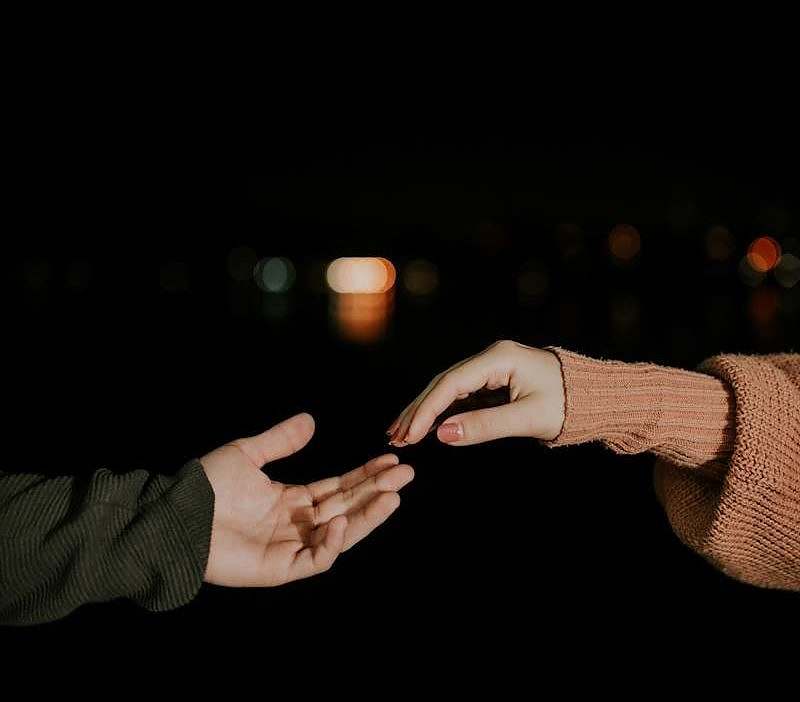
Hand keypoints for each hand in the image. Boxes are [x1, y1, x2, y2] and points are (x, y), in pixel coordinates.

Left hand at [201, 413, 413, 586]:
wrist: (174, 516)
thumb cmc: (205, 486)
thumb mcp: (247, 454)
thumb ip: (280, 440)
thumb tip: (312, 420)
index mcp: (291, 500)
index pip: (338, 488)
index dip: (365, 475)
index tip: (391, 459)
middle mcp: (297, 523)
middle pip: (347, 507)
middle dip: (377, 490)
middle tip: (406, 474)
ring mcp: (291, 547)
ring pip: (341, 534)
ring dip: (368, 516)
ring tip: (393, 495)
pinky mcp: (280, 569)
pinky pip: (316, 558)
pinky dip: (332, 542)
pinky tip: (342, 519)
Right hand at [387, 340, 564, 445]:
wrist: (597, 397)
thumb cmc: (570, 405)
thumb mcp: (528, 418)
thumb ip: (485, 425)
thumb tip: (443, 434)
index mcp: (499, 358)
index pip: (451, 383)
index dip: (427, 409)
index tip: (410, 434)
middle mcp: (491, 358)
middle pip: (444, 384)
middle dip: (418, 410)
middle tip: (394, 436)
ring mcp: (492, 369)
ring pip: (449, 390)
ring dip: (426, 412)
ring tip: (402, 434)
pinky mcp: (495, 382)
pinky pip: (461, 396)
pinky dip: (443, 413)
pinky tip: (428, 427)